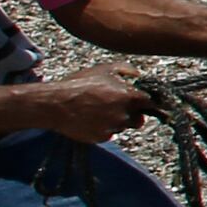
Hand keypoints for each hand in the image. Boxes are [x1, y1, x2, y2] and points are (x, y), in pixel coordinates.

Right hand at [36, 72, 151, 141]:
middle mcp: (125, 114)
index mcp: (129, 96)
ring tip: (97, 111)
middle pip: (138, 118)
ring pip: (122, 126)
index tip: (141, 103)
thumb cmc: (80, 84)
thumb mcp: (105, 69)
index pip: (150, 103)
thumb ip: (127, 70)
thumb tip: (139, 75)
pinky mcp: (102, 137)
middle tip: (114, 106)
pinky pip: (109, 134)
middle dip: (131, 114)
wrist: (56, 104)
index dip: (145, 103)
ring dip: (116, 121)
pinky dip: (103, 128)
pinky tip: (90, 120)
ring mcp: (114, 127)